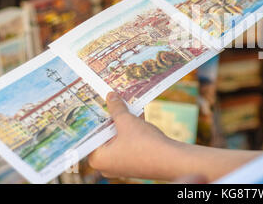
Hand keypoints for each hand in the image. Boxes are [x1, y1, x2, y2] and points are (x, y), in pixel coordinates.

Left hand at [89, 93, 260, 181]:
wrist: (172, 160)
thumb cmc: (145, 145)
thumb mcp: (128, 121)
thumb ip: (116, 108)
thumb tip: (110, 96)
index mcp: (98, 159)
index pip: (90, 134)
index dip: (95, 117)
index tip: (95, 102)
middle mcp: (106, 165)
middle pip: (104, 136)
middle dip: (111, 117)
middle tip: (111, 100)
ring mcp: (121, 165)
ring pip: (118, 138)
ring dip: (123, 122)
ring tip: (126, 105)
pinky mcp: (134, 163)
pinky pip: (128, 143)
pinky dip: (132, 131)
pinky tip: (138, 116)